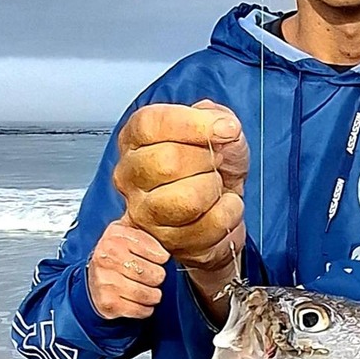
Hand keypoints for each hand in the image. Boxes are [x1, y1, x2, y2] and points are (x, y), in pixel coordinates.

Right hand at [86, 219, 170, 320]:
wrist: (93, 282)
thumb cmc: (118, 257)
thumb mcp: (128, 234)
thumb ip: (147, 226)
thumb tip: (176, 220)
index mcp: (115, 236)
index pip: (157, 252)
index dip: (161, 258)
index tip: (157, 258)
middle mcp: (106, 257)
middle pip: (155, 274)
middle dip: (157, 277)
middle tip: (149, 275)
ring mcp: (105, 281)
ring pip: (150, 294)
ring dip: (153, 294)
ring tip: (146, 288)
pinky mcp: (108, 304)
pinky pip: (142, 310)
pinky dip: (146, 308)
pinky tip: (138, 300)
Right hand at [113, 100, 248, 270]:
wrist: (222, 210)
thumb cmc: (214, 168)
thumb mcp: (220, 130)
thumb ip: (218, 117)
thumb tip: (223, 126)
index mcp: (135, 140)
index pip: (150, 124)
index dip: (192, 124)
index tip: (225, 129)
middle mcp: (129, 176)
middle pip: (167, 162)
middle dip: (207, 160)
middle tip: (216, 163)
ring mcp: (142, 213)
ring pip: (188, 199)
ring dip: (215, 189)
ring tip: (215, 186)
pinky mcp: (165, 241)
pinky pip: (209, 225)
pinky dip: (230, 212)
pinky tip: (221, 206)